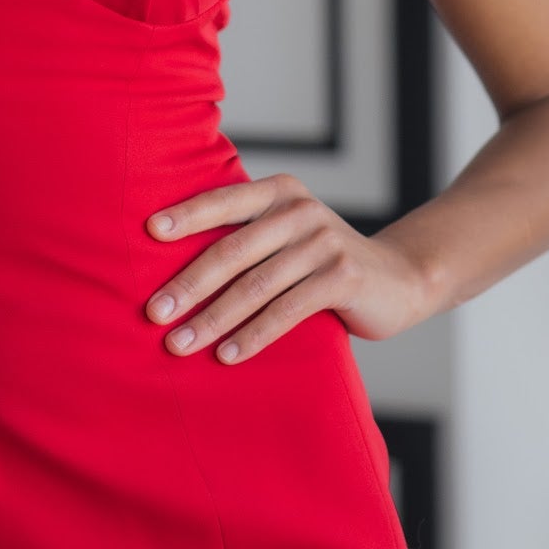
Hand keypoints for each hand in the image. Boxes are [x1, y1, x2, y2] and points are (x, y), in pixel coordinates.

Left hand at [142, 172, 433, 357]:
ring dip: (213, 319)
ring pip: (255, 285)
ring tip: (179, 345)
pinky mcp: (343, 276)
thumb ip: (247, 237)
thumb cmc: (323, 261)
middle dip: (188, 284)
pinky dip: (253, 336)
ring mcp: (324, 242)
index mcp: (280, 192)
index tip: (148, 232)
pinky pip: (287, 310)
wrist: (400, 277)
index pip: (224, 201)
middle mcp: (301, 210)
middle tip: (153, 312)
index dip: (186, 215)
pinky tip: (227, 356)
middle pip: (232, 250)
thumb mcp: (287, 236)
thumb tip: (171, 268)